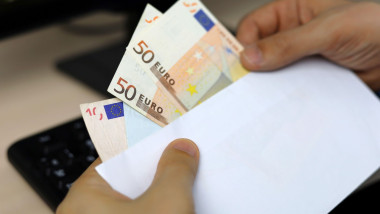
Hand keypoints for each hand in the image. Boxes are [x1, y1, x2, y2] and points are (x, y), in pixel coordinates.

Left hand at [56, 138, 198, 213]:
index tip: (170, 130)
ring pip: (141, 199)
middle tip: (187, 150)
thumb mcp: (166, 204)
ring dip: (165, 187)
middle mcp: (91, 212)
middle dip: (161, 164)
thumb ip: (176, 169)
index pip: (118, 153)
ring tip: (191, 171)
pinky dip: (164, 207)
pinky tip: (185, 201)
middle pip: (131, 177)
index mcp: (87, 195)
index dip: (146, 139)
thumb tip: (183, 149)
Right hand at [237, 0, 379, 89]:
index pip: (255, 26)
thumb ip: (289, 43)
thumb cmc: (375, 27)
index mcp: (293, 10)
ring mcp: (301, 57)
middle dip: (253, 67)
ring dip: (269, 84)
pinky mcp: (310, 77)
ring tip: (265, 97)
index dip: (243, 43)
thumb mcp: (329, 30)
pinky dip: (285, 95)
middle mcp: (293, 33)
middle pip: (260, 50)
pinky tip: (284, 102)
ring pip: (273, 71)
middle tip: (246, 86)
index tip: (239, 65)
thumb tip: (250, 57)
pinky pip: (289, 86)